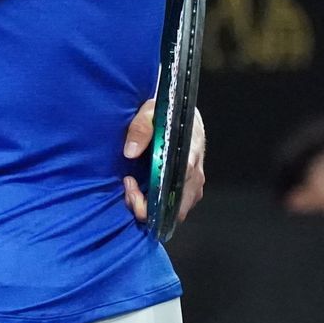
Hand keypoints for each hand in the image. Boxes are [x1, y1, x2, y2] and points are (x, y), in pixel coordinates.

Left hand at [122, 100, 206, 226]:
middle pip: (173, 208)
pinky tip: (143, 189)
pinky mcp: (190, 188)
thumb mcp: (151, 111)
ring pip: (174, 211)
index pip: (171, 188)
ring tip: (133, 188)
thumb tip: (130, 152)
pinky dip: (157, 205)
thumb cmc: (169, 112)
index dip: (148, 196)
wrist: (183, 112)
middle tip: (129, 189)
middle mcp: (194, 175)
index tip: (130, 182)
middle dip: (146, 207)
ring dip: (150, 206)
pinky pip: (175, 207)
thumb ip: (141, 128)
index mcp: (187, 156)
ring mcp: (194, 184)